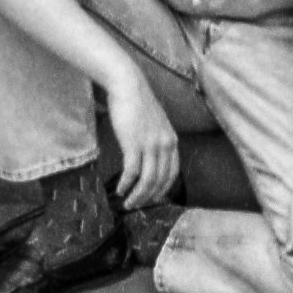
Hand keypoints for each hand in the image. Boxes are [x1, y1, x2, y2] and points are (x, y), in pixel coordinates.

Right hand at [108, 73, 181, 208]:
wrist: (128, 87)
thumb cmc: (138, 105)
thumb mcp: (155, 125)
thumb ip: (157, 142)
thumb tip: (151, 161)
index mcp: (172, 140)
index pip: (173, 173)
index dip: (163, 189)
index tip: (153, 199)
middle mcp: (165, 144)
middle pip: (161, 180)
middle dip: (148, 197)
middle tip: (136, 206)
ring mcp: (151, 144)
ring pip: (148, 179)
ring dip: (137, 195)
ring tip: (127, 203)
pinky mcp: (134, 143)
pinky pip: (132, 171)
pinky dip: (126, 184)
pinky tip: (120, 190)